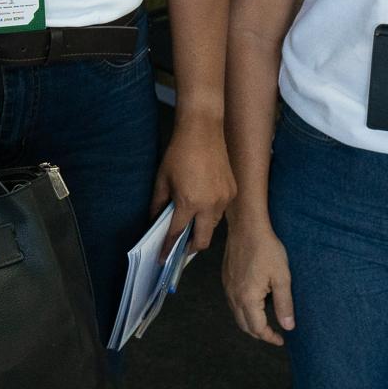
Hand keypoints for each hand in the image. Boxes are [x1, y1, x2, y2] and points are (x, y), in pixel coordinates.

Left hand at [151, 114, 234, 254]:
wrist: (203, 130)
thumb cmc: (179, 153)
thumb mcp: (162, 180)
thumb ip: (158, 205)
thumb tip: (155, 222)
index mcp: (190, 203)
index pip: (178, 234)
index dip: (169, 248)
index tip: (164, 258)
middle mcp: (210, 205)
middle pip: (202, 240)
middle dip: (190, 248)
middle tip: (180, 247)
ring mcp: (224, 199)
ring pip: (213, 226)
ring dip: (201, 229)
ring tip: (190, 224)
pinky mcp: (232, 191)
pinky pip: (221, 211)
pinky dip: (211, 214)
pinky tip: (202, 206)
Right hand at [222, 214, 294, 345]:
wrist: (247, 227)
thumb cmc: (267, 249)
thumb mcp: (282, 277)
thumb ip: (284, 304)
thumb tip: (288, 327)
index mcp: (247, 298)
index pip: (257, 328)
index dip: (270, 337)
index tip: (281, 339)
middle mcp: (233, 296)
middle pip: (244, 325)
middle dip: (259, 333)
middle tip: (275, 334)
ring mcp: (227, 287)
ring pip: (237, 315)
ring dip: (250, 322)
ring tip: (267, 321)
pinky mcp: (226, 279)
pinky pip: (233, 302)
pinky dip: (243, 310)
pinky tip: (255, 303)